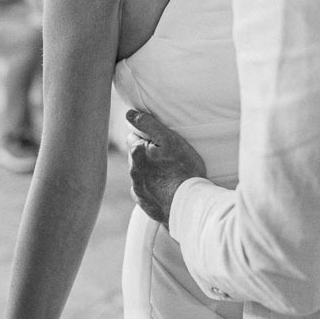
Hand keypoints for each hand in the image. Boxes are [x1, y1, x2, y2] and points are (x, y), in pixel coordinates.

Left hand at [126, 109, 205, 228]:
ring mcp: (138, 190)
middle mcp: (133, 172)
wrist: (189, 204)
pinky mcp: (145, 204)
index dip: (147, 136)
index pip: (133, 136)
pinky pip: (146, 192)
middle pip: (136, 156)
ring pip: (140, 174)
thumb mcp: (169, 139)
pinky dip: (153, 188)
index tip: (160, 141)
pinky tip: (167, 188)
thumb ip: (148, 124)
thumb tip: (130, 114)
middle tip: (166, 155)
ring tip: (169, 172)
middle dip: (146, 153)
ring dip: (149, 170)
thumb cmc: (183, 169)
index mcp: (136, 154)